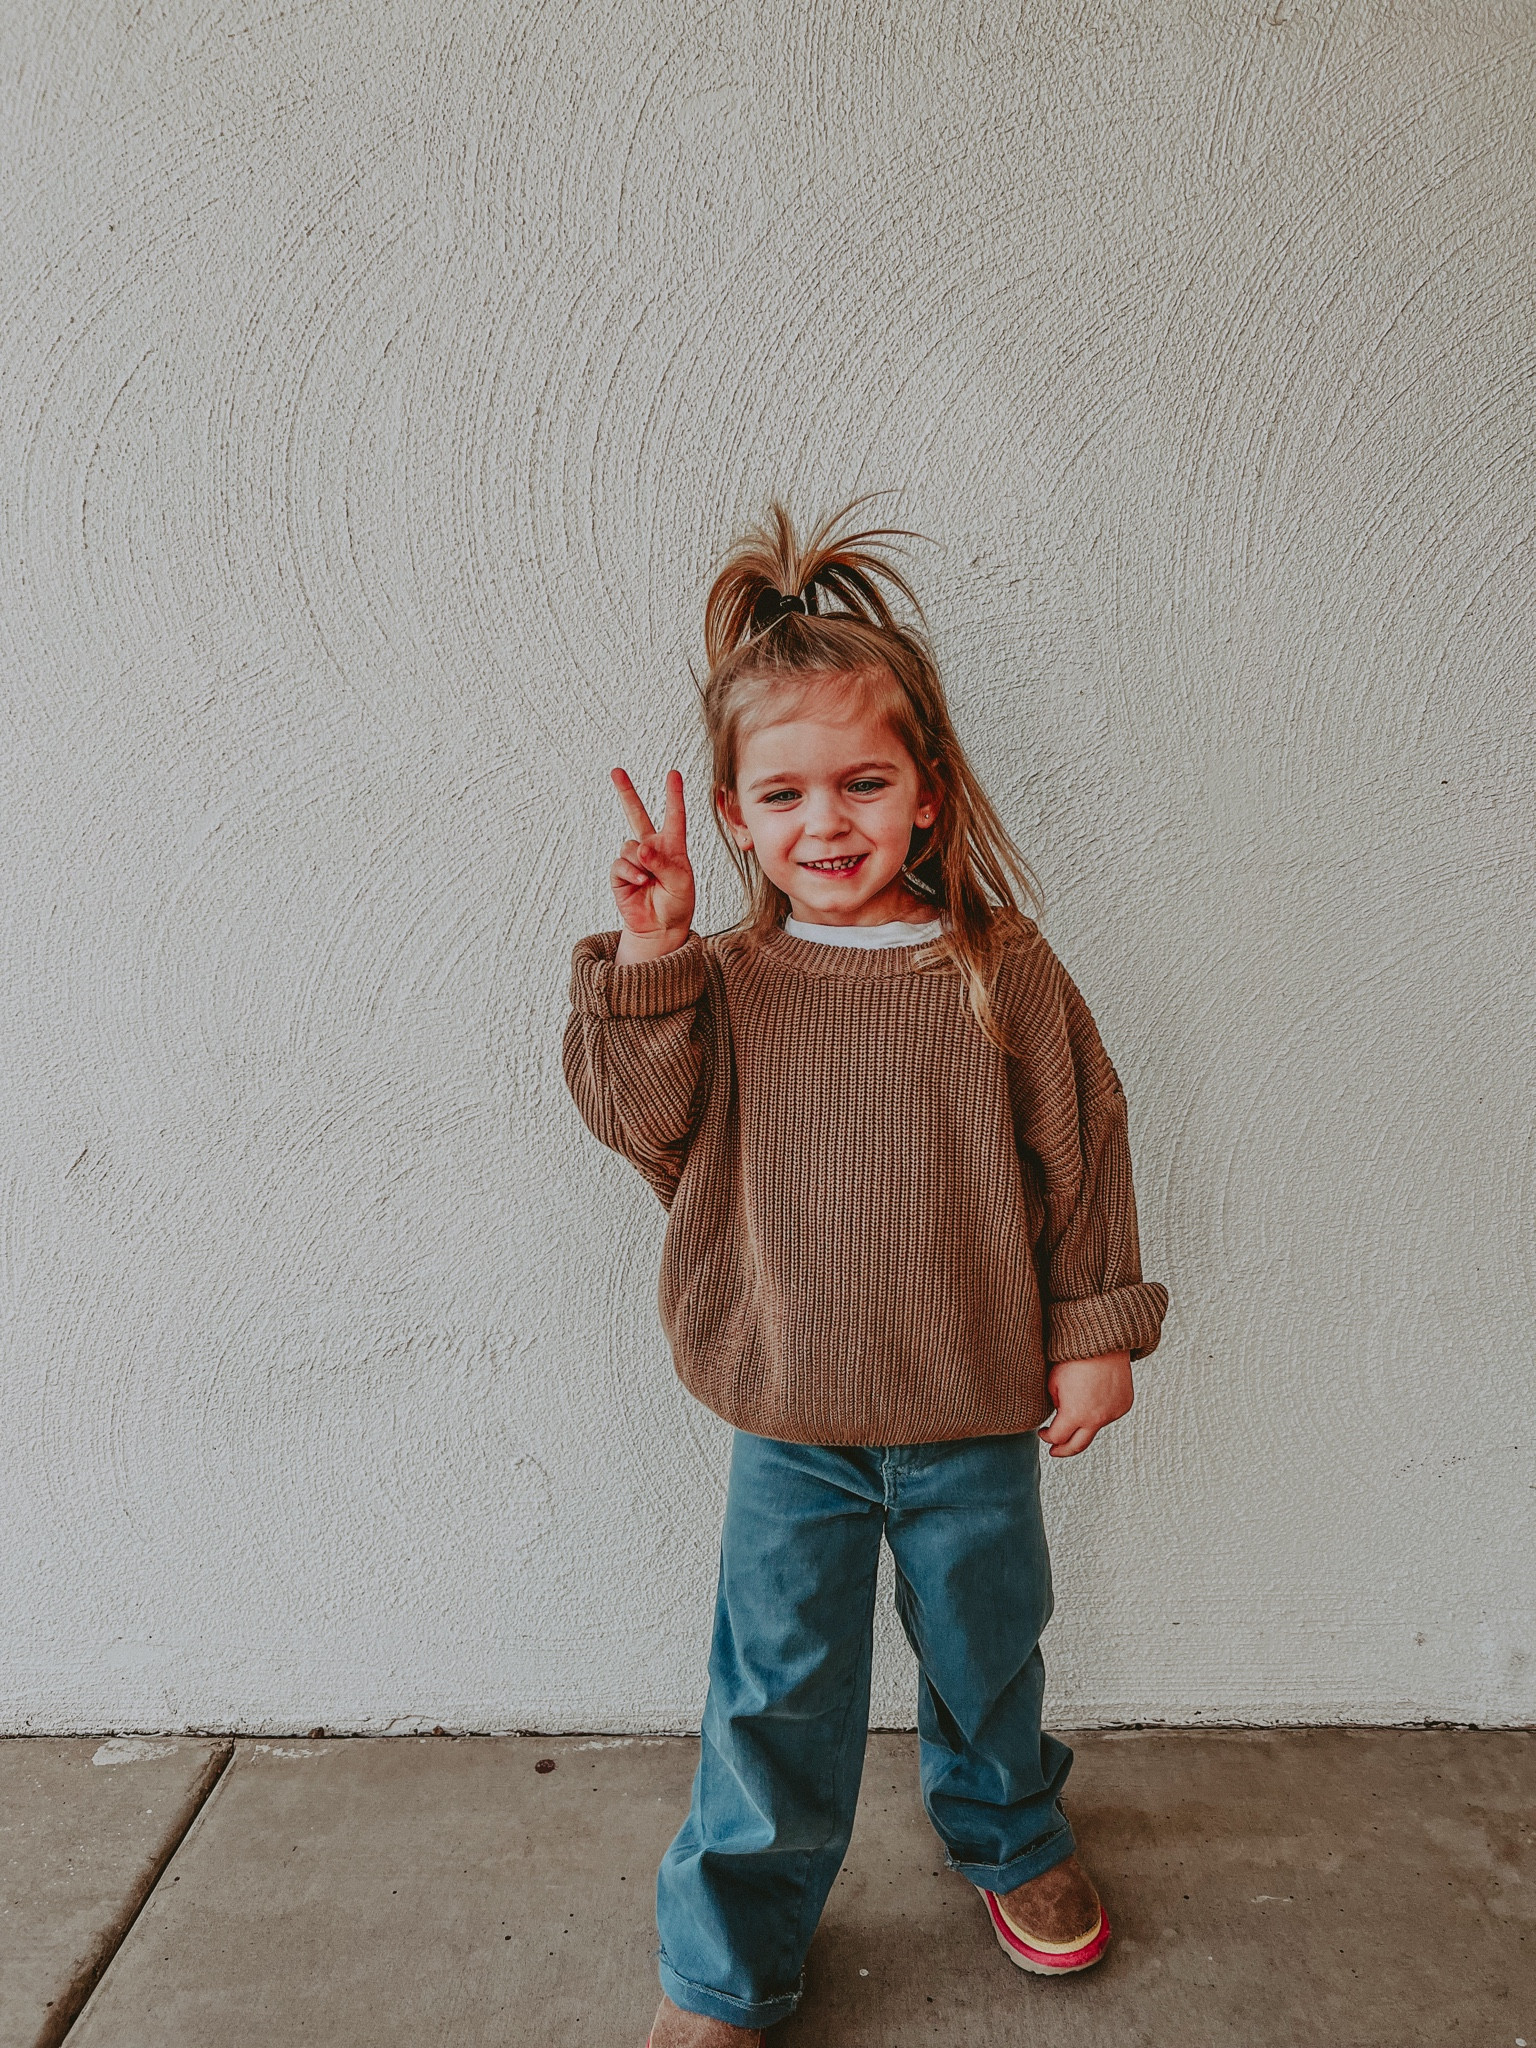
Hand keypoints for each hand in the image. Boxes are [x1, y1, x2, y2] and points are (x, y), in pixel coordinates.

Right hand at [610, 767, 695, 962]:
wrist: (660, 927)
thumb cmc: (677, 903)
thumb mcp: (680, 882)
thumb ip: (663, 862)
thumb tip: (640, 847)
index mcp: (672, 846)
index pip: (674, 816)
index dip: (674, 795)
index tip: (673, 774)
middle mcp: (652, 847)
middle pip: (637, 814)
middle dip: (626, 792)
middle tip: (616, 771)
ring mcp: (634, 859)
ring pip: (629, 846)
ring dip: (640, 863)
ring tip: (650, 880)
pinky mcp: (620, 873)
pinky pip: (620, 864)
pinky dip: (631, 874)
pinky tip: (641, 884)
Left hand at [1038, 1349, 1132, 1457]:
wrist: (1103, 1343)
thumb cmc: (1074, 1359)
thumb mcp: (1053, 1383)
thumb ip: (1055, 1407)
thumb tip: (1059, 1417)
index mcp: (1075, 1414)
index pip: (1057, 1437)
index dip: (1046, 1437)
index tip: (1042, 1433)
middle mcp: (1096, 1418)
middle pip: (1077, 1446)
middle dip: (1063, 1450)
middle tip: (1055, 1451)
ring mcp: (1112, 1413)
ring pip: (1094, 1427)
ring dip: (1083, 1424)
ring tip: (1076, 1407)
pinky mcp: (1124, 1406)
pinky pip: (1108, 1415)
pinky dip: (1099, 1412)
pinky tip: (1093, 1398)